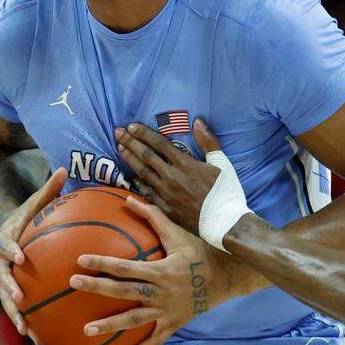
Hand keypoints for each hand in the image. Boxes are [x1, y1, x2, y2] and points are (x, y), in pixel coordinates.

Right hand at [0, 167, 67, 336]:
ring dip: (17, 316)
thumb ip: (48, 189)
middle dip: (9, 290)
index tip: (20, 258)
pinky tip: (43, 338)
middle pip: (1, 278)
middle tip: (21, 300)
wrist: (8, 233)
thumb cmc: (27, 217)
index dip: (11, 251)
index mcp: (3, 240)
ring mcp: (4, 279)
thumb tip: (63, 168)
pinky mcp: (12, 292)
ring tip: (29, 331)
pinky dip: (29, 322)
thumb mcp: (35, 202)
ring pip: (7, 300)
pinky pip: (19, 309)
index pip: (4, 245)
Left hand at [69, 197, 230, 344]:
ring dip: (110, 325)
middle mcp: (161, 292)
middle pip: (124, 291)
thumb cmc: (200, 252)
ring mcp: (167, 310)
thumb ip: (152, 217)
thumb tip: (128, 199)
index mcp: (160, 270)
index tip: (80, 260)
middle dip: (97, 288)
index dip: (103, 262)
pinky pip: (155, 340)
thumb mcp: (177, 233)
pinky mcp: (173, 323)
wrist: (227, 278)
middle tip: (73, 284)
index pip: (126, 266)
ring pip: (134, 320)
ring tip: (86, 330)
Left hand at [114, 119, 222, 233]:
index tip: (132, 126)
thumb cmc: (226, 192)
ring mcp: (166, 193)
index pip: (159, 144)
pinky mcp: (165, 208)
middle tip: (117, 132)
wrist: (224, 222)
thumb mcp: (221, 163)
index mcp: (186, 164)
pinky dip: (137, 183)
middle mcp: (172, 177)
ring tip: (119, 148)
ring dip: (129, 159)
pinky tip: (130, 176)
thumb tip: (197, 121)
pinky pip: (146, 193)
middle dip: (130, 142)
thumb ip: (208, 141)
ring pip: (143, 173)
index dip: (144, 134)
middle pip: (146, 156)